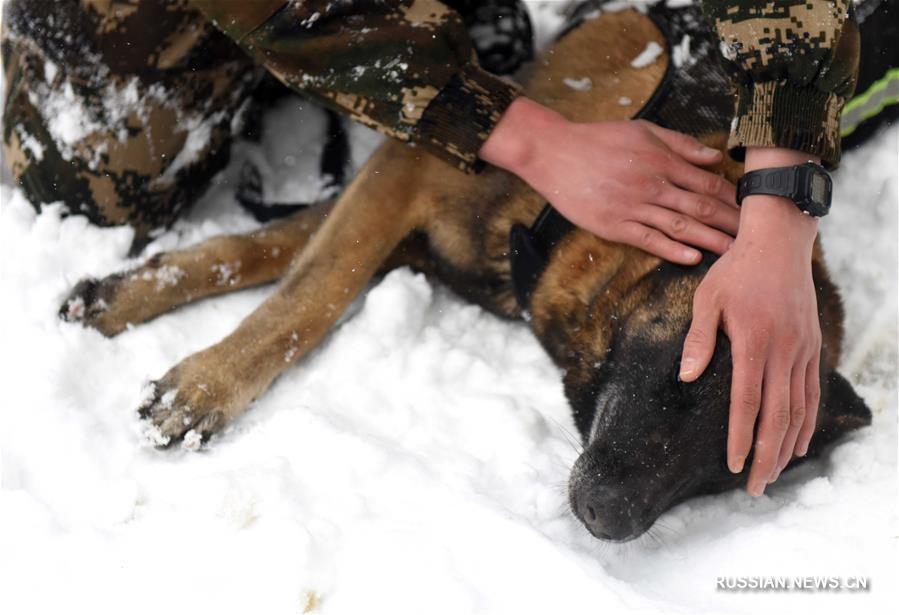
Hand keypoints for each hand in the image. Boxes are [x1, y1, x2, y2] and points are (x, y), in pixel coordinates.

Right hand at [479, 98, 738, 263]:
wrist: (555, 153)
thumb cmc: (597, 139)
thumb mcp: (643, 130)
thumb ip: (680, 144)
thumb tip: (714, 157)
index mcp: (662, 161)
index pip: (708, 183)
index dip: (732, 198)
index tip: (752, 209)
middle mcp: (652, 185)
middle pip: (701, 207)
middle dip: (730, 223)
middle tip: (755, 238)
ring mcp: (633, 207)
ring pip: (680, 226)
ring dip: (709, 240)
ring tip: (733, 253)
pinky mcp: (613, 225)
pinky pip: (648, 240)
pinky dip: (672, 249)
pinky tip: (692, 258)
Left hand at [679, 147, 822, 495]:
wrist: (780, 242)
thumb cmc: (736, 270)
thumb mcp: (707, 299)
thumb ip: (699, 340)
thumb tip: (686, 377)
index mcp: (754, 343)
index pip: (747, 402)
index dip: (740, 438)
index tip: (733, 466)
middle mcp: (784, 352)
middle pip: (777, 416)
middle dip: (765, 456)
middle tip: (754, 489)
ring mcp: (803, 350)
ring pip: (800, 409)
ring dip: (788, 446)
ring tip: (775, 475)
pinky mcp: (812, 346)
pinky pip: (812, 392)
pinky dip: (808, 421)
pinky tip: (800, 442)